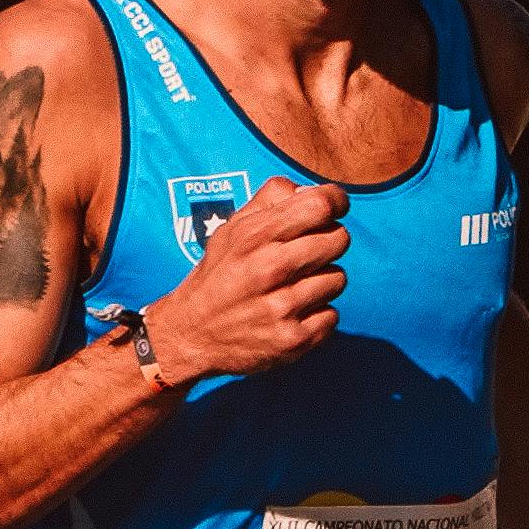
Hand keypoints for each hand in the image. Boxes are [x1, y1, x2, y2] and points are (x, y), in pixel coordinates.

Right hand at [146, 177, 346, 382]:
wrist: (191, 334)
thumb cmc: (218, 275)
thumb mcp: (232, 228)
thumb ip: (270, 199)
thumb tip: (312, 189)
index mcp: (255, 236)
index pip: (320, 205)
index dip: (335, 202)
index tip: (334, 208)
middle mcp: (269, 269)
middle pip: (338, 239)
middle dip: (329, 241)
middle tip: (309, 253)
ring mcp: (282, 307)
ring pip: (338, 278)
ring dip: (322, 281)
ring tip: (295, 287)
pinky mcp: (292, 339)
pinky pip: (332, 316)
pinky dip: (317, 315)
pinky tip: (293, 313)